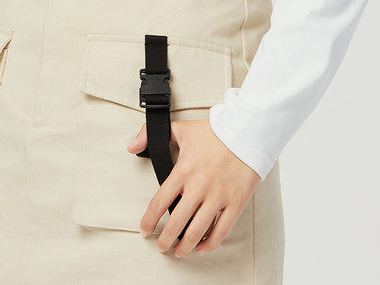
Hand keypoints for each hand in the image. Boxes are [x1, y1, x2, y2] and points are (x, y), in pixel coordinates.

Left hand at [127, 118, 259, 257]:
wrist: (247, 133)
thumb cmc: (214, 132)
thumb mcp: (180, 128)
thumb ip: (150, 133)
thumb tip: (132, 147)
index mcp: (183, 170)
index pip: (159, 203)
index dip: (149, 221)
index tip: (145, 230)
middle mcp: (199, 186)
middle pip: (176, 224)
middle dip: (165, 240)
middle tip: (162, 246)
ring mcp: (218, 196)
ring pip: (197, 232)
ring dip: (185, 247)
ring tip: (179, 251)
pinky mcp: (235, 203)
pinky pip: (221, 231)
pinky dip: (210, 244)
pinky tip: (202, 247)